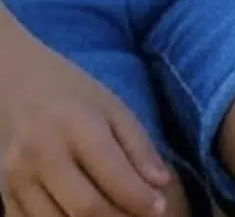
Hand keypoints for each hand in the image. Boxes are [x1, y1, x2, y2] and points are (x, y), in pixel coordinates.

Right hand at [0, 40, 174, 216]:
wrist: (18, 88)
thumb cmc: (76, 98)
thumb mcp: (115, 110)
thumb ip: (139, 147)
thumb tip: (161, 185)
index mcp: (76, 126)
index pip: (111, 173)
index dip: (138, 199)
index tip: (160, 209)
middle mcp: (42, 154)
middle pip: (83, 207)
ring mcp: (17, 177)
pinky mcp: (4, 193)